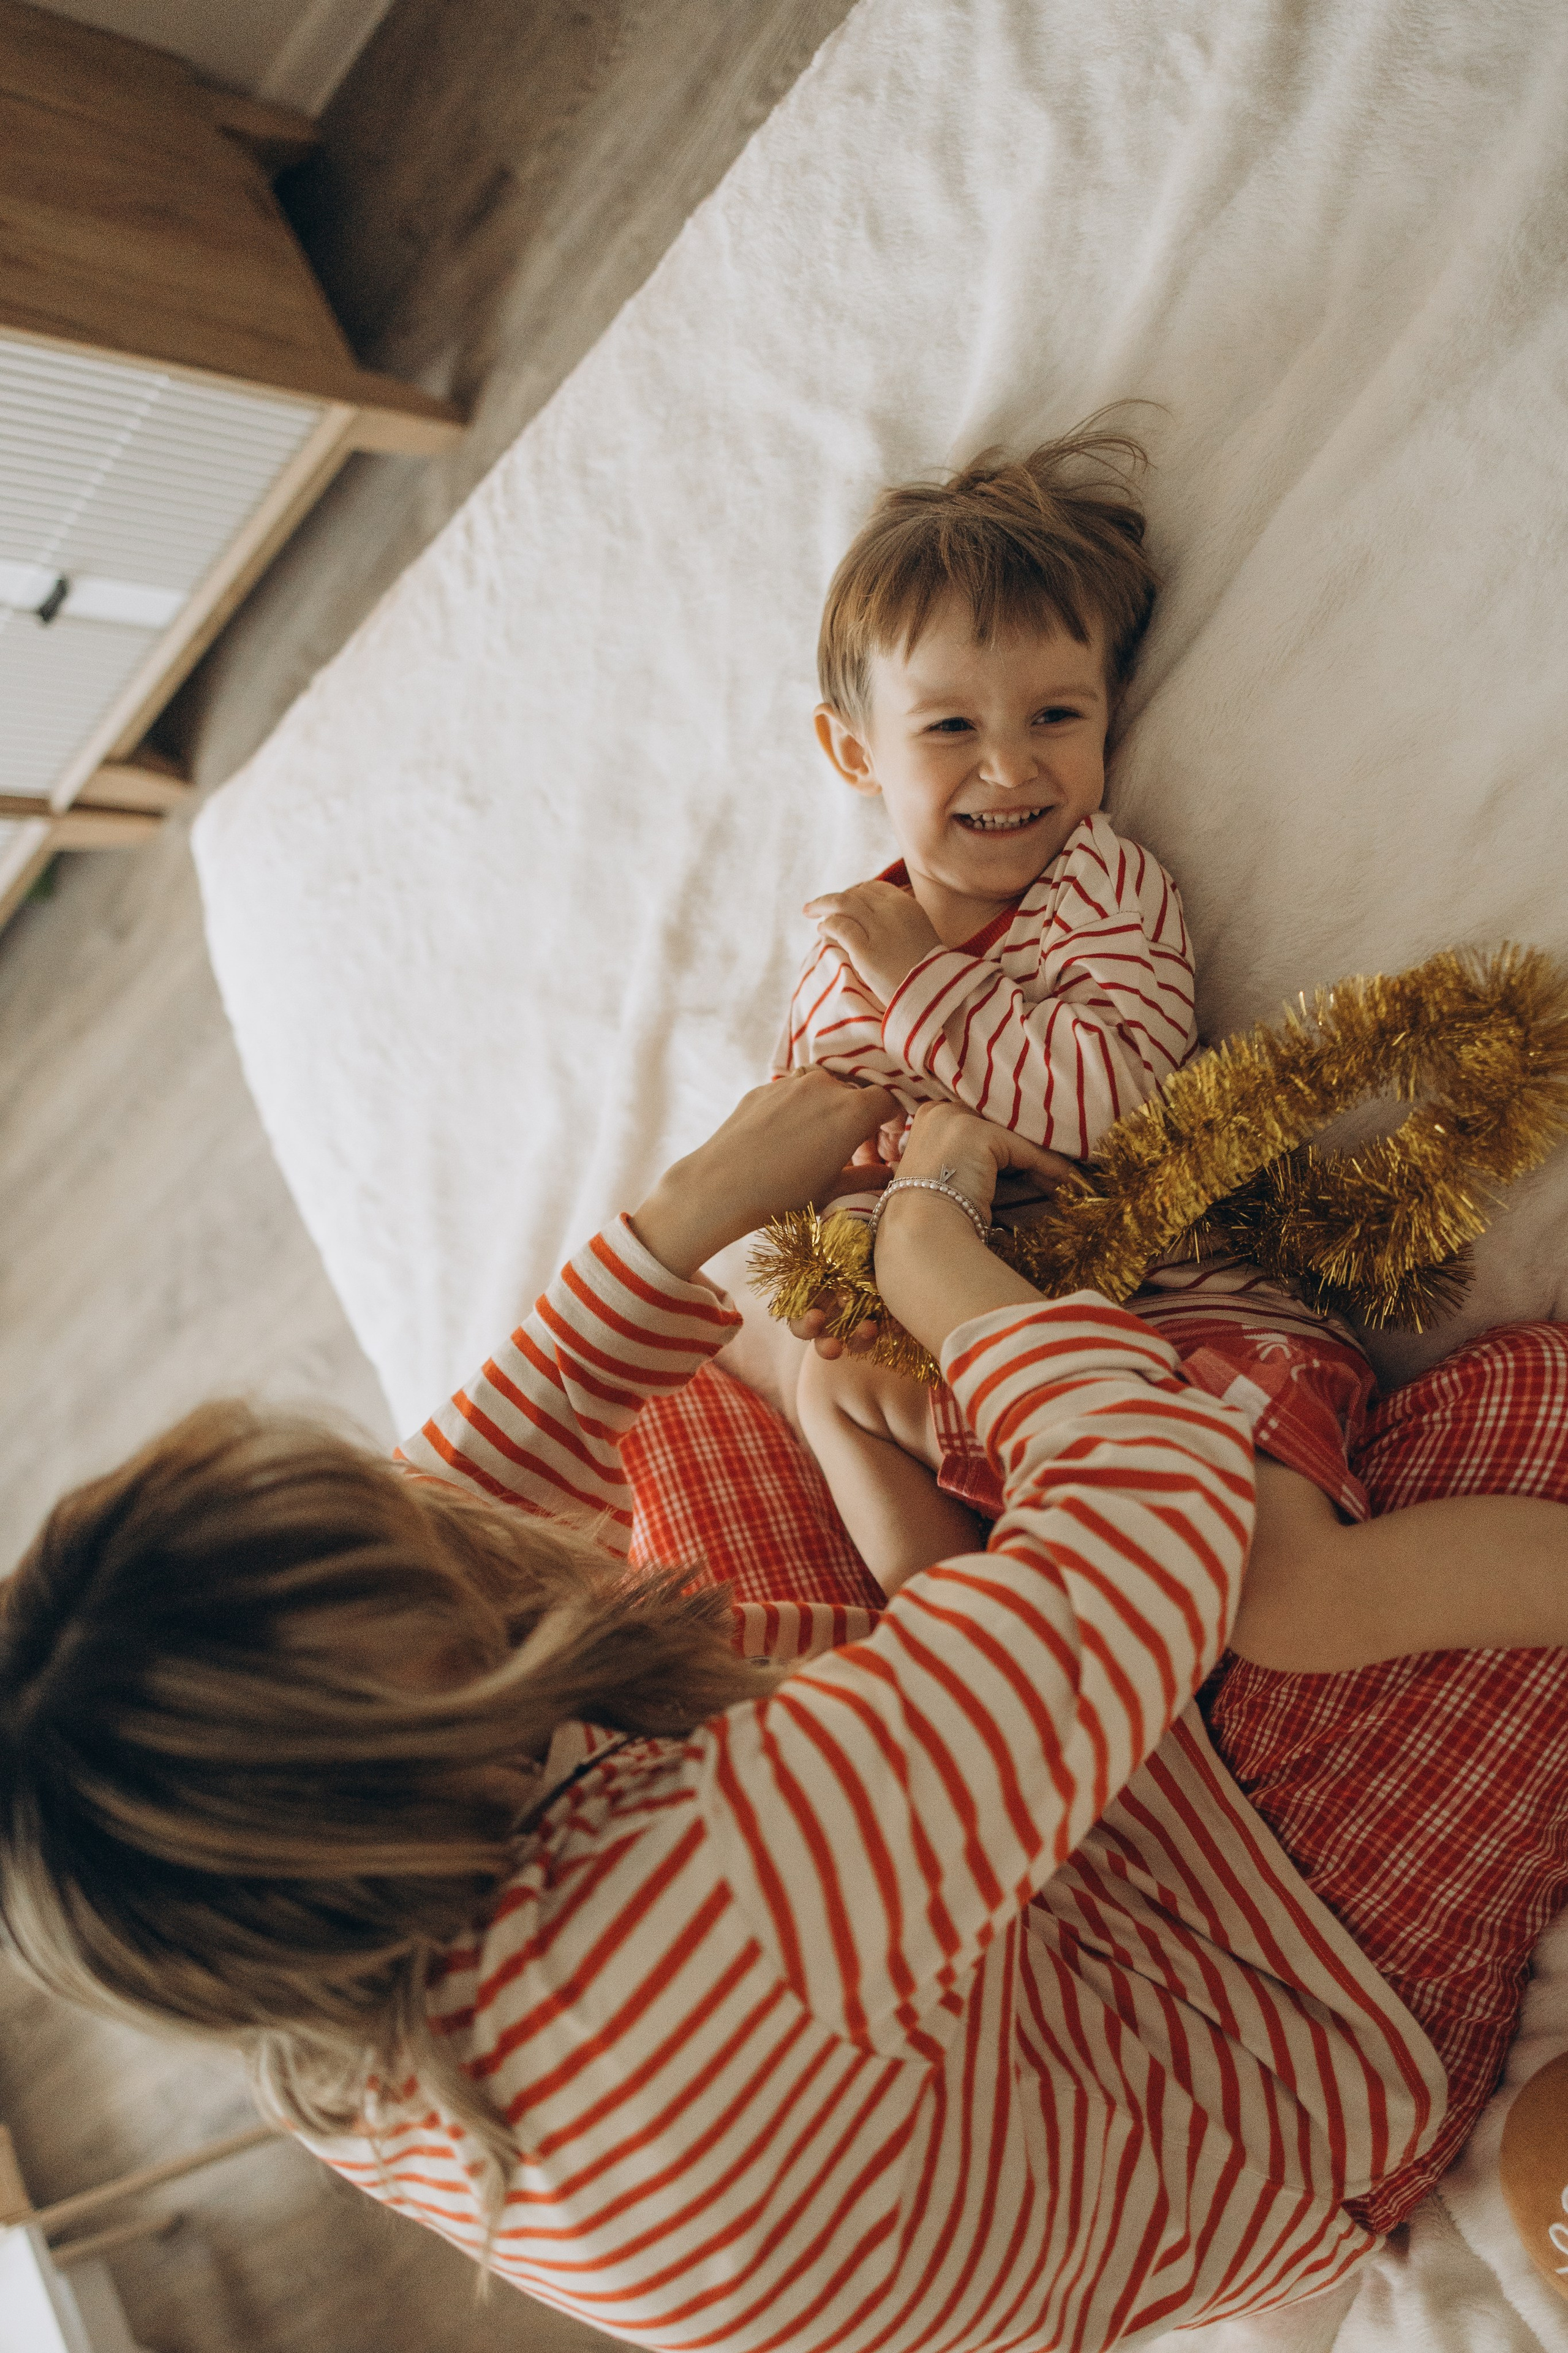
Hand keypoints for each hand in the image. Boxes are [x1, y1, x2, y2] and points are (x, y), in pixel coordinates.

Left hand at [629, 1072, 898, 1279]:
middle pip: (856, 1092)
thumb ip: (867, 1176)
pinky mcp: (764, 1087)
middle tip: (851, 1149)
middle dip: (860, 1116)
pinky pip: (793, 1091)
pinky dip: (799, 1107)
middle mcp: (825, 1086)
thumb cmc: (783, 1193)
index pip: (889, 1100)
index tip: (883, 1142)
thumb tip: (889, 1173)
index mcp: (853, 1110)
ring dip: (829, 1106)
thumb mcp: (833, 1190)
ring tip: (817, 1140)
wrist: (722, 1185)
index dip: (891, 1121)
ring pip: (824, 1086)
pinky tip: (786, 1137)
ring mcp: (792, 1082)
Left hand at [804, 880, 940, 1004]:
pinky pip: (838, 927)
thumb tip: (866, 919)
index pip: (873, 888)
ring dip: (822, 905)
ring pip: (842, 904)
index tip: (842, 902)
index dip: (854, 893)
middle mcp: (893, 911)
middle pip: (855, 894)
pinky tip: (821, 932)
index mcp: (908, 906)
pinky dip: (826, 926)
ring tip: (809, 912)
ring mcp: (879, 929)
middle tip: (816, 906)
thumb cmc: (926, 973)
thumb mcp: (918, 935)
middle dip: (833, 899)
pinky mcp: (866, 950)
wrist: (933, 997)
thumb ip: (896, 923)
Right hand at [892, 1100, 1076, 1221]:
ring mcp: (957, 1119)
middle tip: (1057, 1173)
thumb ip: (978, 1163)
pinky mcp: (979, 1134)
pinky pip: (1026, 1151)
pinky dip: (1050, 1168)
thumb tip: (1025, 1166)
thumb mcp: (955, 1178)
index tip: (1034, 1166)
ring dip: (1044, 1162)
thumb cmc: (934, 1216)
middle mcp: (940, 1111)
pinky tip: (1068, 1182)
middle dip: (1029, 1151)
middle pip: (1000, 1128)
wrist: (921, 1233)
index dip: (1009, 1147)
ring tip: (1067, 1180)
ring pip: (1015, 1139)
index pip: (981, 1126)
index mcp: (929, 1119)